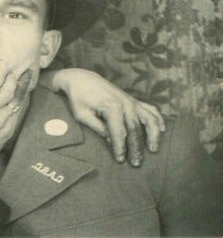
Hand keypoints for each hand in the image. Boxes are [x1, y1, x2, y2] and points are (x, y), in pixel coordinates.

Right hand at [0, 70, 31, 182]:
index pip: (5, 93)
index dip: (11, 81)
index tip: (11, 72)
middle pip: (17, 99)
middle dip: (21, 85)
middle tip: (25, 73)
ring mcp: (5, 128)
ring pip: (19, 108)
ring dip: (20, 96)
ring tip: (22, 83)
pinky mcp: (7, 136)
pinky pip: (16, 117)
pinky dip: (17, 107)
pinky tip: (15, 101)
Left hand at [39, 68, 164, 166]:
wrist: (82, 79)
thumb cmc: (79, 98)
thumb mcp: (82, 115)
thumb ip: (98, 127)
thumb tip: (111, 140)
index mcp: (111, 107)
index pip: (119, 133)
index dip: (120, 148)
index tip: (121, 160)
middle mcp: (125, 103)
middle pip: (135, 129)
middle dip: (136, 148)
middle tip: (137, 163)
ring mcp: (131, 100)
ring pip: (149, 119)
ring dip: (153, 135)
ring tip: (153, 149)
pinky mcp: (133, 99)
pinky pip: (150, 109)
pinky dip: (158, 119)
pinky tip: (162, 130)